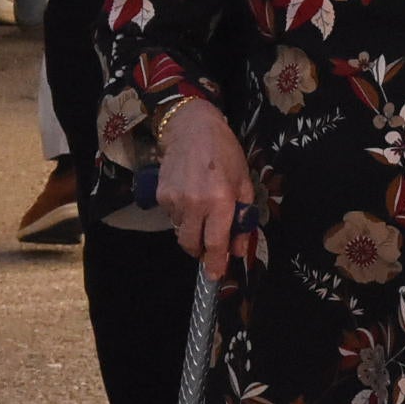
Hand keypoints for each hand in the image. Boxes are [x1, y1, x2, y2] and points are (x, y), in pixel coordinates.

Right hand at [155, 101, 256, 277]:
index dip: (215, 263)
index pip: (215, 243)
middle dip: (200, 249)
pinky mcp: (161, 195)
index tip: (215, 275)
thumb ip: (243, 218)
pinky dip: (181, 215)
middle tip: (209, 242)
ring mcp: (175, 200)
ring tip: (201, 207)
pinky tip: (189, 196)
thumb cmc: (224, 154)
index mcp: (220, 200)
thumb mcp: (244, 183)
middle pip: (192, 245)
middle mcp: (195, 203)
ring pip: (180, 231)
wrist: (192, 128)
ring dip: (191, 229)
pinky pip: (171, 217)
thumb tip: (238, 250)